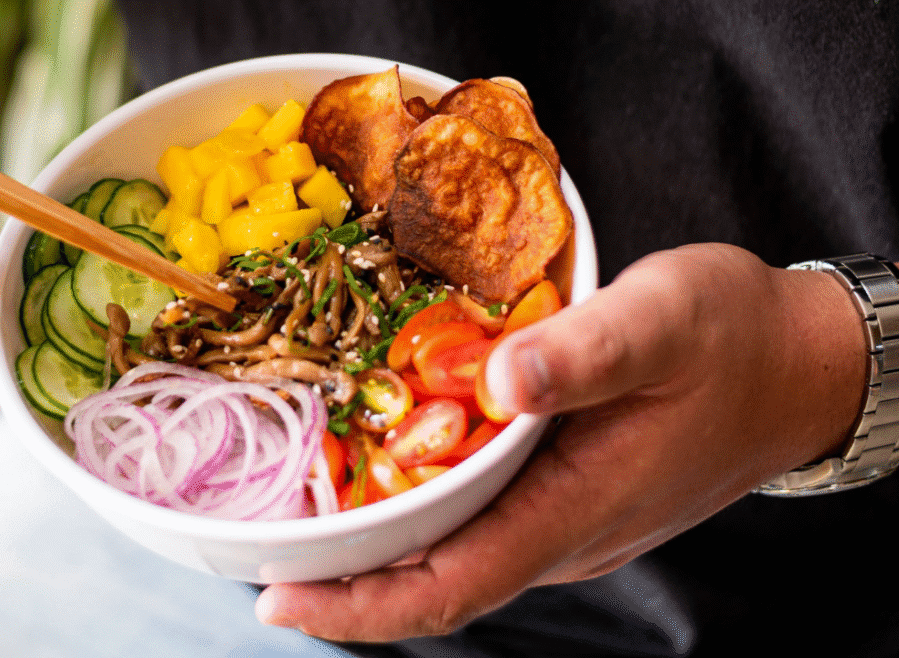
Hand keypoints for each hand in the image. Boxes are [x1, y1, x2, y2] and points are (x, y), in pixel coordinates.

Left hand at [256, 243, 866, 641]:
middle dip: (344, 580)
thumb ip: (583, 353)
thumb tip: (500, 378)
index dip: (361, 606)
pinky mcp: (565, 495)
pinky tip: (381, 474)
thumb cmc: (734, 342)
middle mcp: (560, 532)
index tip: (280, 599)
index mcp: (574, 508)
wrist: (796, 365)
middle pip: (435, 582)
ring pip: (453, 554)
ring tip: (297, 515)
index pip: (451, 587)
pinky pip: (478, 521)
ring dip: (375, 548)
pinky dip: (418, 511)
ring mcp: (564, 520)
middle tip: (260, 544)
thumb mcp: (662, 321)